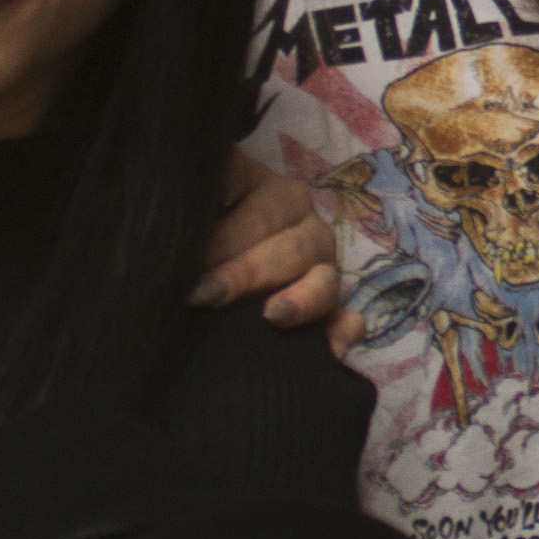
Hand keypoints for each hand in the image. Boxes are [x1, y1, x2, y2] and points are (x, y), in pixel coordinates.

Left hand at [193, 152, 354, 345]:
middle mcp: (307, 228)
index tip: (191, 264)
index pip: (261, 213)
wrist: (209, 263)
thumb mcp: (202, 200)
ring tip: (272, 316)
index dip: (227, 238)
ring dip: (303, 300)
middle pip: (293, 248)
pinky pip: (347, 320)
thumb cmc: (200, 227)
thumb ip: (205, 194)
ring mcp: (322, 270)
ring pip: (326, 282)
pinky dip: (342, 333)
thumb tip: (196, 188)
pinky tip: (329, 350)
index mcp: (277, 195)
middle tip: (207, 294)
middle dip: (249, 272)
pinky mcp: (330, 309)